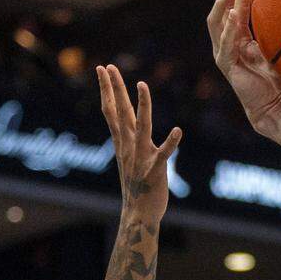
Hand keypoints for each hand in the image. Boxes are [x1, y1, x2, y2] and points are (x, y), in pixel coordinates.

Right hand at [96, 66, 180, 222]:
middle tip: (108, 66)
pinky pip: (164, 154)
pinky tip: (178, 130)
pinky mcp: (155, 169)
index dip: (106, 89)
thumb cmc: (137, 187)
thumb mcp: (128, 158)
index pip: (110, 110)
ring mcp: (141, 157)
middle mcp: (129, 146)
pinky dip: (171, 143)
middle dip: (114, 88)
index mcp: (122, 143)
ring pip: (141, 126)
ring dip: (142, 105)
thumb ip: (128, 139)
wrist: (138, 214)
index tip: (101, 68)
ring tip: (142, 84)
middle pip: (120, 112)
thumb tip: (125, 124)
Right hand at [208, 0, 280, 136]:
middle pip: (221, 11)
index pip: (235, 8)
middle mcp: (227, 44)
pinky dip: (229, 29)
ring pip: (216, 23)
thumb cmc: (280, 83)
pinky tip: (234, 15)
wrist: (274, 108)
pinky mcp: (227, 66)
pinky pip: (225, 43)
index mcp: (239, 39)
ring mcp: (224, 54)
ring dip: (223, 5)